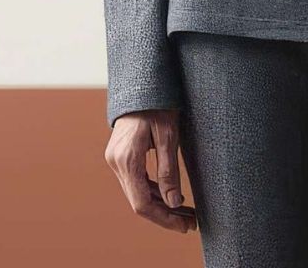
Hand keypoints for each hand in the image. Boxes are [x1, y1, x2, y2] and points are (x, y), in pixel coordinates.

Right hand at [104, 108, 197, 231]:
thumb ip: (168, 170)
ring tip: (186, 213)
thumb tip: (174, 202)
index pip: (142, 203)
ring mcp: (116, 159)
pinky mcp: (121, 155)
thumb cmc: (157, 102)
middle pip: (139, 202)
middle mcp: (116, 162)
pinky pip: (136, 181)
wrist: (141, 82)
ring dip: (161, 205)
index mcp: (126, 158)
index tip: (185, 225)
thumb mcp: (168, 134)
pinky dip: (153, 191)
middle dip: (166, 215)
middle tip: (191, 222)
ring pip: (137, 193)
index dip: (165, 218)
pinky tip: (172, 196)